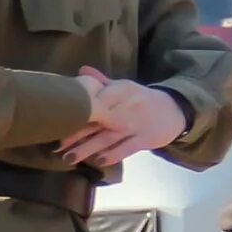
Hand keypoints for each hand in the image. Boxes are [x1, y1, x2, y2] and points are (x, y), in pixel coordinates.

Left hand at [58, 70, 187, 169]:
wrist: (174, 110)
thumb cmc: (140, 100)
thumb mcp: (124, 87)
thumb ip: (102, 81)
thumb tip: (80, 69)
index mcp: (121, 89)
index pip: (96, 100)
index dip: (76, 113)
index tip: (57, 123)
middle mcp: (128, 105)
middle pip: (98, 120)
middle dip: (76, 134)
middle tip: (57, 147)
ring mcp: (137, 123)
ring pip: (109, 136)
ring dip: (88, 148)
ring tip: (69, 158)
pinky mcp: (146, 138)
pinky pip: (127, 148)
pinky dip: (112, 155)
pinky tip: (98, 161)